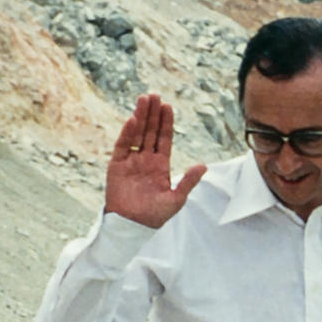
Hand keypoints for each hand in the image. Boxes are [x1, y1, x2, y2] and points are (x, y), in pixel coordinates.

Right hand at [105, 94, 205, 229]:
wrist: (132, 226)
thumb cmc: (155, 215)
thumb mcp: (176, 198)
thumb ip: (188, 181)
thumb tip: (204, 165)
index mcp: (161, 165)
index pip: (164, 139)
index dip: (166, 122)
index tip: (168, 106)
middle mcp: (146, 159)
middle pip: (150, 131)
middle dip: (153, 114)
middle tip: (155, 95)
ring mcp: (131, 161)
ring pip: (136, 134)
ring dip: (140, 117)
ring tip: (144, 99)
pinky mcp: (116, 166)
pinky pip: (122, 146)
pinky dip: (127, 133)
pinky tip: (132, 120)